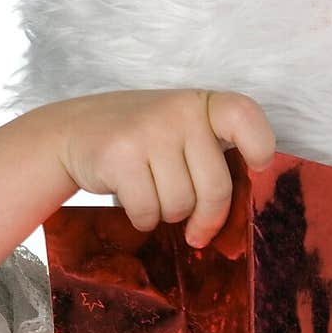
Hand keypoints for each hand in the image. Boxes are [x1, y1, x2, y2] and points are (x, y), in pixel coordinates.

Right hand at [55, 88, 276, 245]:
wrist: (72, 132)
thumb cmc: (140, 140)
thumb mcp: (179, 129)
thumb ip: (210, 154)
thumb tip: (237, 217)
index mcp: (201, 103)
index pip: (244, 115)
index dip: (259, 144)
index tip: (258, 167)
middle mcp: (178, 112)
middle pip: (215, 187)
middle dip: (206, 218)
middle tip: (197, 229)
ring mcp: (148, 132)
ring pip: (180, 205)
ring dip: (167, 215)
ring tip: (152, 195)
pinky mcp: (120, 157)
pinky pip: (148, 211)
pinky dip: (142, 218)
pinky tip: (132, 200)